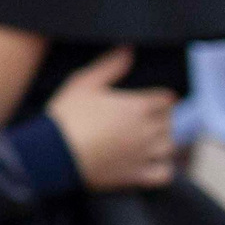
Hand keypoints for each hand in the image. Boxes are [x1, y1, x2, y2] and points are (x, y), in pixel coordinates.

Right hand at [45, 47, 176, 190]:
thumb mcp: (84, 82)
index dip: (161, 96)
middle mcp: (148, 131)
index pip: (167, 99)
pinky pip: (164, 174)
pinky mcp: (136, 175)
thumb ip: (110, 66)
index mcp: (138, 106)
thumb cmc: (67, 115)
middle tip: (148, 116)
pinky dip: (163, 168)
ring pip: (171, 146)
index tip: (152, 97)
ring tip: (150, 137)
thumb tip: (129, 49)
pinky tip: (151, 162)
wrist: (53, 154)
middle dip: (163, 117)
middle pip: (171, 122)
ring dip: (164, 140)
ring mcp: (144, 155)